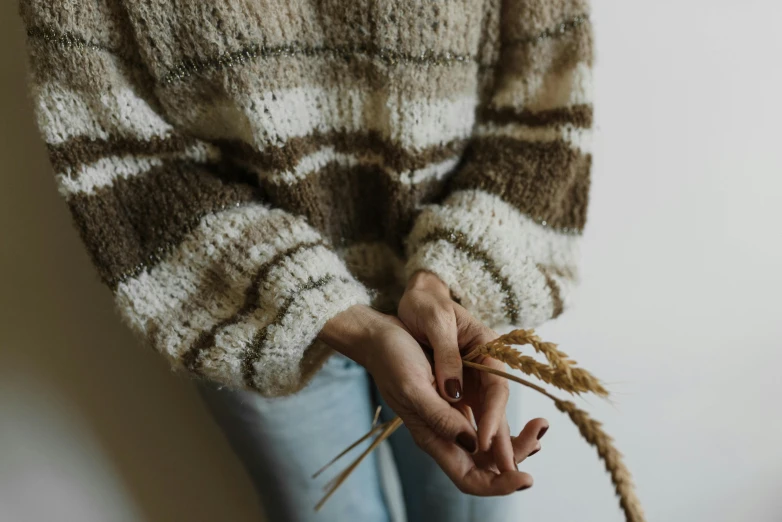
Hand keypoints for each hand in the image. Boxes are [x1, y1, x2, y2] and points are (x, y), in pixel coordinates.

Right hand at [319, 305, 545, 494]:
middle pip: (484, 466)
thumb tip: (473, 443)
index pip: (469, 478)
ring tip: (540, 427)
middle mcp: (443, 432)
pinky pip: (484, 422)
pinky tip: (523, 419)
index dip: (498, 484)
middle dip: (515, 459)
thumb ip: (440, 417)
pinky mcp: (454, 400)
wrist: (378, 335)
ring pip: (487, 446)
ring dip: (516, 442)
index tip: (525, 477)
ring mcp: (449, 417)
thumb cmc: (392, 357)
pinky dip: (505, 425)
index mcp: (431, 435)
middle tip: (540, 436)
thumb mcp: (414, 385)